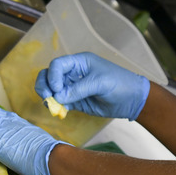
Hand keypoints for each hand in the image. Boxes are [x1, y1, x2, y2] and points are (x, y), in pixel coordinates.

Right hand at [35, 52, 149, 119]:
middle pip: (49, 76)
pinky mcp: (76, 101)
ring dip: (48, 97)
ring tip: (51, 105)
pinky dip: (57, 107)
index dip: (53, 76)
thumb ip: (78, 89)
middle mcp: (73, 73)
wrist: (131, 99)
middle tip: (46, 96)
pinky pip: (60, 103)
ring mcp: (73, 88)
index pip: (57, 65)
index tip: (58, 88)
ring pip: (52, 90)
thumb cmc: (119, 83)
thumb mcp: (100, 83)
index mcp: (79, 62)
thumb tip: (58, 97)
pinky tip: (60, 112)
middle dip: (44, 85)